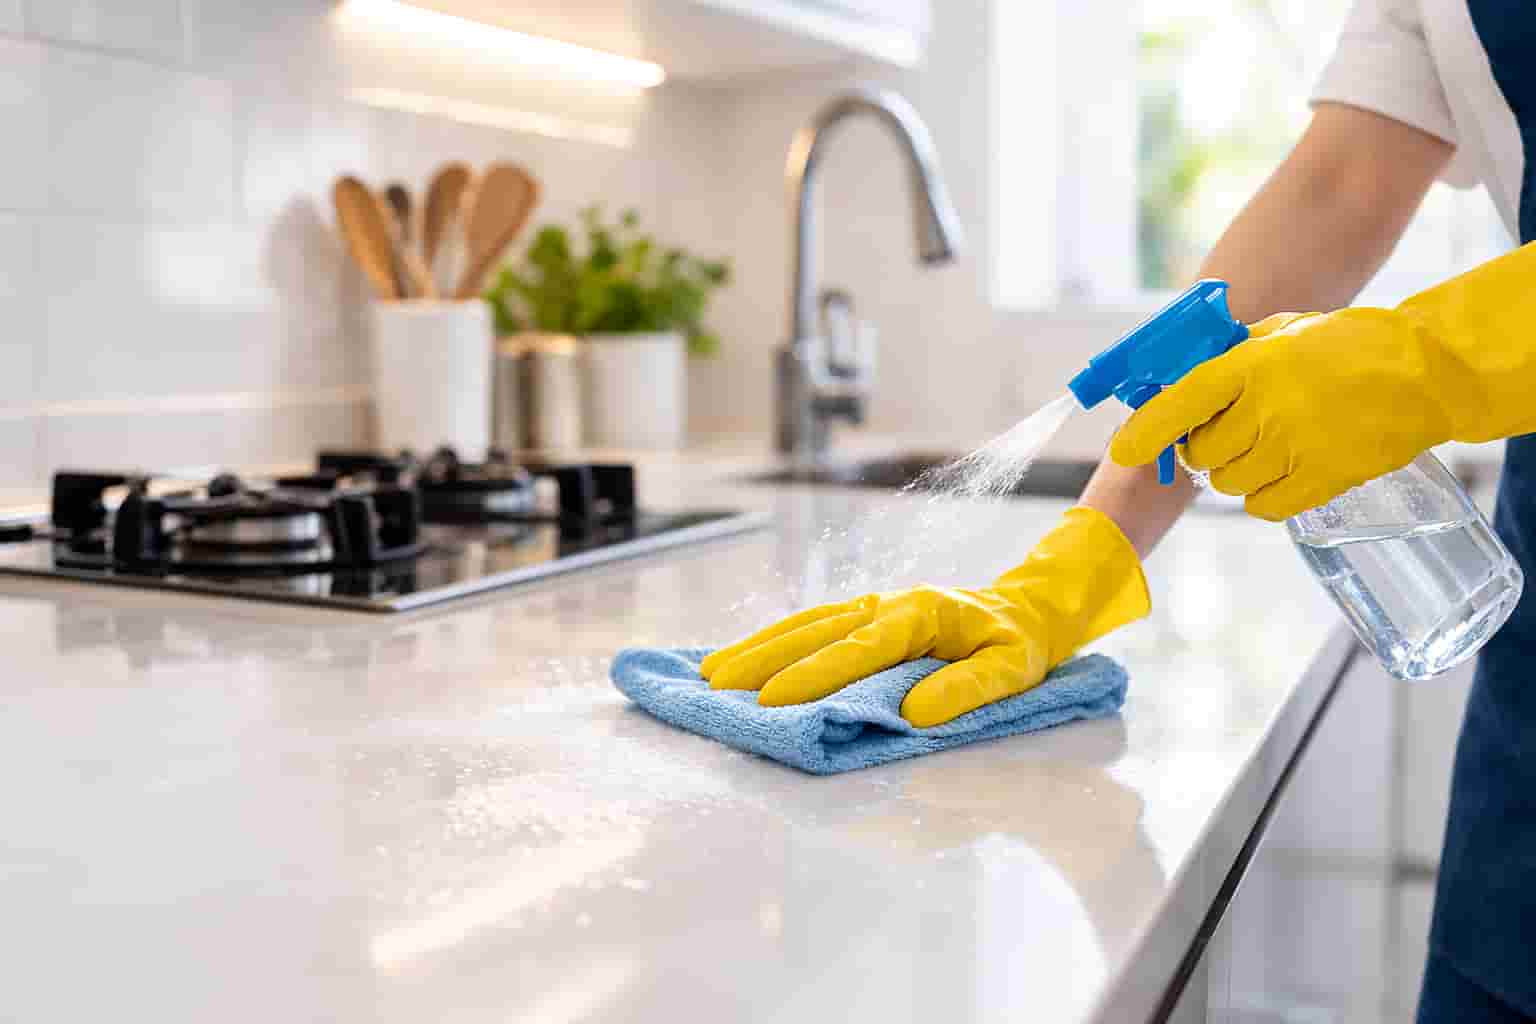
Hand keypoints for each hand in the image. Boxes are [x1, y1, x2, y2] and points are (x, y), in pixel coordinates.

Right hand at [700, 507, 1148, 726]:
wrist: (1027, 609)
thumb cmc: (1018, 645)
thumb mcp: (1012, 670)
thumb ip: (966, 689)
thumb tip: (914, 714)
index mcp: (921, 614)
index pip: (859, 647)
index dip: (814, 674)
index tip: (774, 699)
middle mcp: (888, 604)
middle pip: (816, 630)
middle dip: (764, 659)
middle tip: (718, 688)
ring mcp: (873, 606)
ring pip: (805, 624)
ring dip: (758, 648)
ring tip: (713, 675)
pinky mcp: (866, 616)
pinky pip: (813, 625)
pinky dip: (775, 640)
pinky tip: (746, 657)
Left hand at [1111, 241, 1535, 520]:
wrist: (1425, 371)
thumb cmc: (1346, 347)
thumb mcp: (1282, 333)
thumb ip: (1230, 359)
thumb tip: (1174, 387)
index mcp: (1253, 364)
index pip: (1181, 403)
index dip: (1147, 431)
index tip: (1126, 450)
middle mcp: (1269, 408)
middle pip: (1202, 453)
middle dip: (1205, 447)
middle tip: (1230, 432)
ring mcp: (1297, 447)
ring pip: (1228, 482)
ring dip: (1235, 470)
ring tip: (1267, 444)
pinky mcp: (1324, 480)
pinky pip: (1263, 505)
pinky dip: (1263, 495)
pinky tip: (1283, 469)